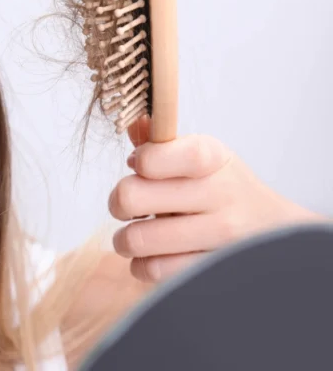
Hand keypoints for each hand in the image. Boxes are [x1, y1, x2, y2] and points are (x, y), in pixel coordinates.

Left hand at [109, 117, 323, 282]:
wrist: (275, 232)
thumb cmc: (222, 188)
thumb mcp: (200, 156)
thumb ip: (160, 143)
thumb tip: (132, 123)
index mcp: (212, 157)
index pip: (158, 154)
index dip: (139, 161)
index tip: (140, 166)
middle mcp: (219, 193)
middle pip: (131, 197)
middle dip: (118, 202)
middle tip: (127, 206)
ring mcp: (219, 234)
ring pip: (137, 239)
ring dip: (125, 240)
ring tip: (136, 235)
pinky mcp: (211, 269)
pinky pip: (152, 270)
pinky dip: (141, 265)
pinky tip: (153, 256)